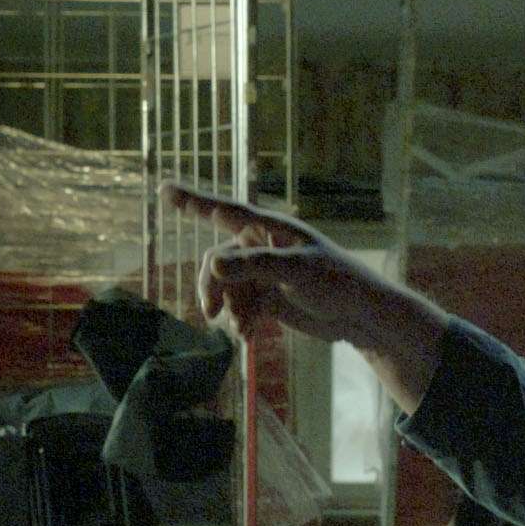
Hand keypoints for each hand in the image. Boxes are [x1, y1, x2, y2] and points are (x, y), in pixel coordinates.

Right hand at [163, 183, 450, 405]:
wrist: (361, 317)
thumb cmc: (336, 283)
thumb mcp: (295, 271)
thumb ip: (253, 267)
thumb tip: (211, 267)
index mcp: (271, 229)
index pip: (224, 211)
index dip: (192, 201)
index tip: (163, 189)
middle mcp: (263, 247)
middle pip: (217, 261)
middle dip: (212, 287)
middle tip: (211, 313)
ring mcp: (264, 273)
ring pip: (226, 287)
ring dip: (228, 309)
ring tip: (241, 330)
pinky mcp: (268, 298)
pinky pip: (239, 306)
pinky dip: (240, 321)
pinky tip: (249, 336)